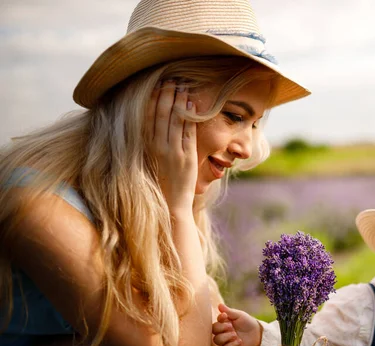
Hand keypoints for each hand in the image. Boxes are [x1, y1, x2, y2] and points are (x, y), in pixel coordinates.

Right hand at [146, 80, 197, 214]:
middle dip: (166, 95)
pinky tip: (192, 105)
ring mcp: (173, 151)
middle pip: (162, 114)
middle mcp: (159, 147)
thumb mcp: (154, 159)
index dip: (153, 99)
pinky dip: (190, 118)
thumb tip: (155, 123)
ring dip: (179, 101)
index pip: (149, 117)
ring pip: (175, 120)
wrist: (172, 203)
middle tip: (171, 80)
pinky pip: (188, 133)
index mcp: (149, 146)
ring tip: (183, 87)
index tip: (157, 85)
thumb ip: (155, 142)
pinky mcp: (186, 157)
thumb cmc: (163, 181)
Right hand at [212, 304, 261, 345]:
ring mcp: (226, 341)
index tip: (225, 316)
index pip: (216, 321)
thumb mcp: (239, 315)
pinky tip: (239, 341)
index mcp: (223, 323)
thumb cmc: (247, 322)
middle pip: (214, 331)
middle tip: (231, 326)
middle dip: (221, 328)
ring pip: (217, 340)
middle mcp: (223, 332)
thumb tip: (219, 305)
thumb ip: (229, 311)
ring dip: (226, 337)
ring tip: (235, 334)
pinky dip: (232, 345)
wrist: (257, 333)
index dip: (219, 319)